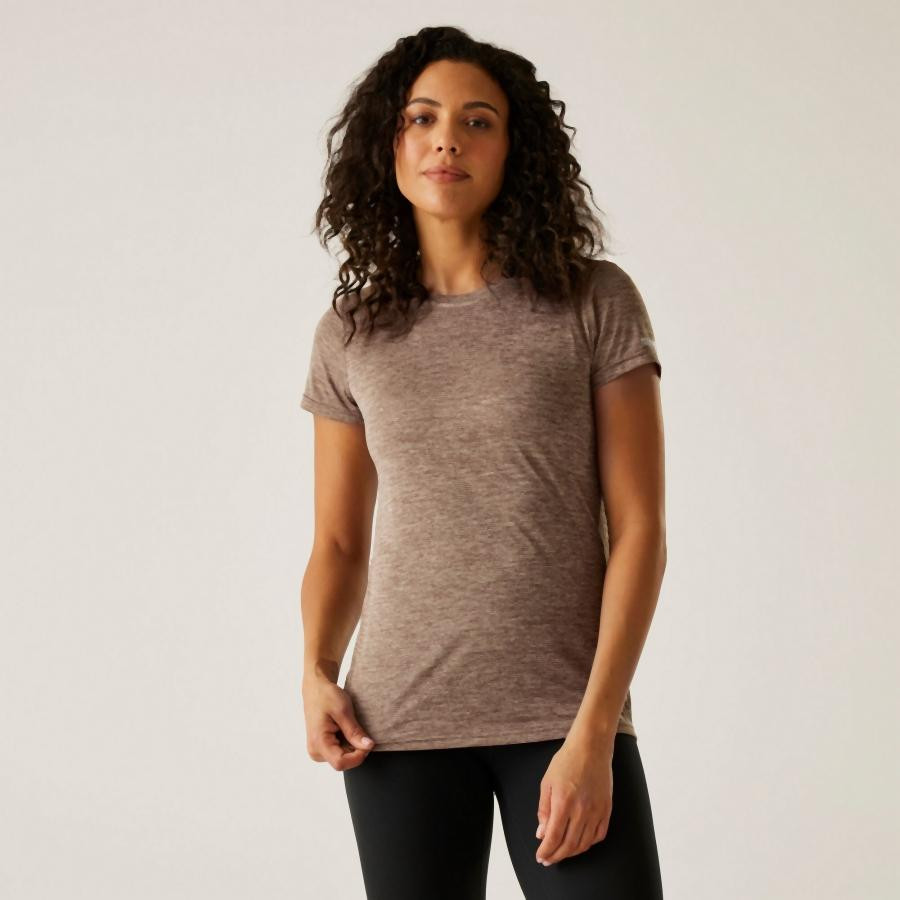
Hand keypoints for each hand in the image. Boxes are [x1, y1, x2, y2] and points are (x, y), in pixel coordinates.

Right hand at [302, 670, 374, 769]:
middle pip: (343, 762)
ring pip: (342, 759)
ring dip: (351, 746)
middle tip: (358, 729)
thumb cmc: (327, 696)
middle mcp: (315, 751)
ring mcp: (317, 751)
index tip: (367, 742)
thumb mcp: (343, 710)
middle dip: (356, 750)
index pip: (341, 763)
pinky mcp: (320, 748)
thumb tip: (369, 746)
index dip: (358, 756)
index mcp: (318, 742)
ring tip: (348, 727)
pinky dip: (346, 744)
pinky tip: (344, 730)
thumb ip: (354, 731)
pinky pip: (338, 753)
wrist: (315, 689)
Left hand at [534, 734, 613, 865]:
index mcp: (563, 803)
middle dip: (556, 856)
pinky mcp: (607, 809)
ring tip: (561, 853)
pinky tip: (579, 843)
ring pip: (584, 844)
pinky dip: (588, 844)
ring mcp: (596, 811)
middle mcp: (581, 810)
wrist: (591, 748)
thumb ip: (544, 810)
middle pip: (569, 845)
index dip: (546, 851)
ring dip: (571, 853)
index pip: (554, 837)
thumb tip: (541, 834)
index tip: (540, 857)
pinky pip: (598, 835)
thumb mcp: (547, 782)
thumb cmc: (566, 762)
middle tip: (548, 860)